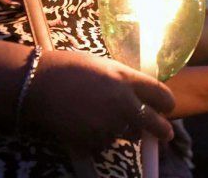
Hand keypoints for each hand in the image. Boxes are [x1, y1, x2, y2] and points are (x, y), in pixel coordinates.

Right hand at [21, 49, 174, 152]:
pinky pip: (107, 142)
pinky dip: (103, 136)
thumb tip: (141, 93)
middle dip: (163, 130)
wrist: (39, 84)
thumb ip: (126, 80)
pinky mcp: (94, 140)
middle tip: (166, 134)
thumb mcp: (105, 65)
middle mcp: (123, 103)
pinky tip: (89, 123)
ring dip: (126, 129)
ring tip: (109, 117)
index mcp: (127, 79)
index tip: (167, 107)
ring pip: (130, 134)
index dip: (167, 103)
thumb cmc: (70, 68)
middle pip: (155, 124)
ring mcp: (109, 124)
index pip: (162, 95)